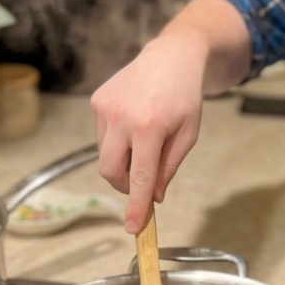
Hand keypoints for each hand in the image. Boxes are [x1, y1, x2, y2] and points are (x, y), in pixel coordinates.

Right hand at [91, 32, 205, 234]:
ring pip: (104, 154)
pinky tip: (133, 123)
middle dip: (123, 185)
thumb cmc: (184, 97)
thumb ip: (169, 167)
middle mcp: (122, 118)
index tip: (132, 228)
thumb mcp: (188, 134)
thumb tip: (154, 196)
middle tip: (141, 183)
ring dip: (122, 160)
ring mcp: (105, 108)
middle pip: (109, 170)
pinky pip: (101, 136)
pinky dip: (116, 140)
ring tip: (143, 141)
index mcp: (149, 127)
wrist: (171, 57)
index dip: (135, 205)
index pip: (138, 177)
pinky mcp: (96, 101)